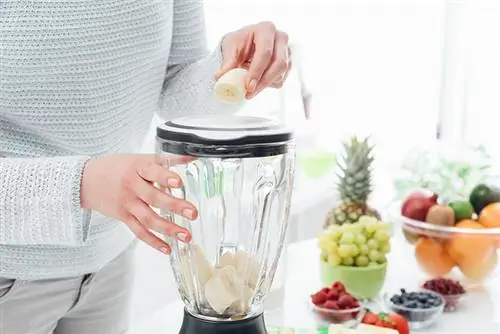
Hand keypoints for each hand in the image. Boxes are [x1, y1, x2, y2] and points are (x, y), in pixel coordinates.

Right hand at [81, 154, 195, 253]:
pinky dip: (153, 241)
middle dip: (175, 206)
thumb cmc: (118, 168)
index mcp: (138, 168)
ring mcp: (127, 204)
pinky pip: (139, 232)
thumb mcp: (141, 158)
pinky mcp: (124, 218)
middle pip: (154, 198)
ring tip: (186, 235)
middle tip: (192, 213)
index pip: (152, 172)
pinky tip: (167, 248)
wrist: (87, 181)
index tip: (179, 182)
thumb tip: (192, 157)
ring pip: (149, 218)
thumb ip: (167, 160)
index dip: (165, 177)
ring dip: (169, 229)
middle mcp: (132, 187)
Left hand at [215, 21, 290, 98]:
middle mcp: (281, 38)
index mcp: (266, 29)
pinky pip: (280, 80)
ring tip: (248, 87)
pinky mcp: (288, 64)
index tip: (248, 86)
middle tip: (249, 93)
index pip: (265, 53)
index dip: (257, 71)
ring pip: (281, 74)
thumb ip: (227, 63)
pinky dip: (267, 85)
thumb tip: (220, 77)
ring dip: (264, 85)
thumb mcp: (230, 49)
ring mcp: (287, 51)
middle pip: (279, 64)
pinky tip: (256, 81)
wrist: (246, 45)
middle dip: (263, 82)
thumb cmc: (239, 43)